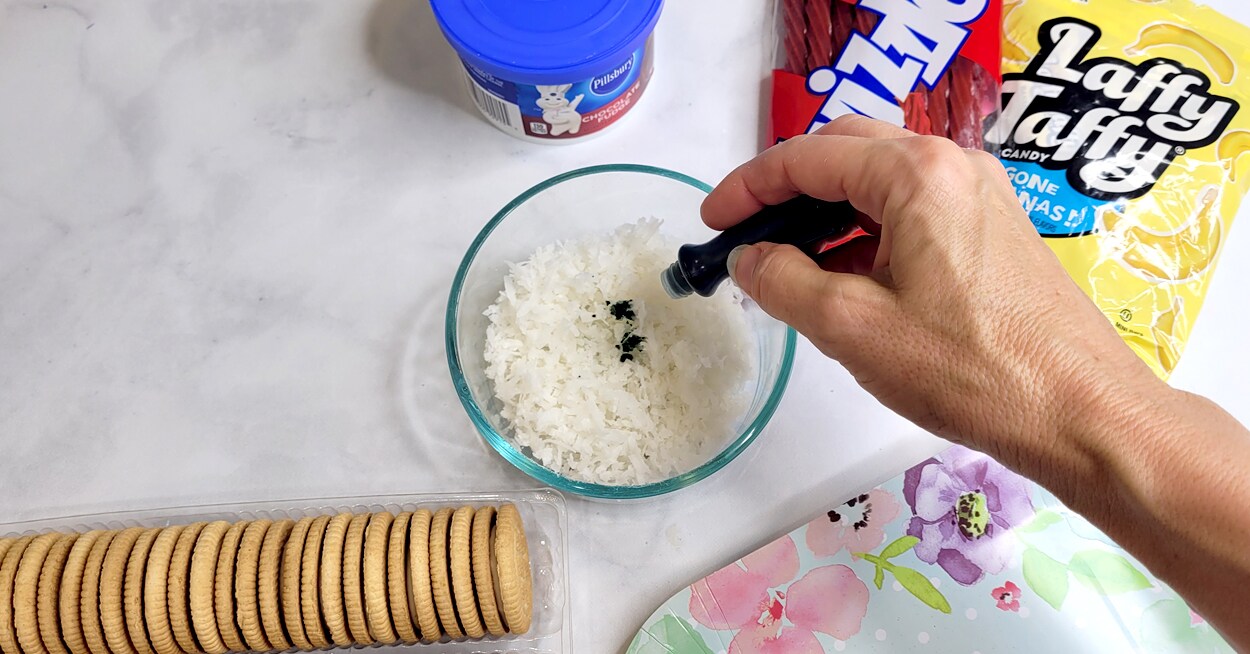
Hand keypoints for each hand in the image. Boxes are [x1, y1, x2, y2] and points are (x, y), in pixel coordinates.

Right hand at [704, 115, 1164, 473]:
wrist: (1082, 413)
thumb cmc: (970, 370)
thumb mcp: (853, 328)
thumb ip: (783, 283)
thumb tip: (749, 260)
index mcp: (917, 174)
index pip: (807, 157)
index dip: (747, 187)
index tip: (712, 223)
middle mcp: (954, 166)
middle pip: (846, 154)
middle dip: (786, 191)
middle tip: (745, 236)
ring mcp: (982, 195)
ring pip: (881, 183)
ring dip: (826, 215)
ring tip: (786, 267)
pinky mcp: (996, 230)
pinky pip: (914, 211)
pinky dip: (867, 234)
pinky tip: (844, 281)